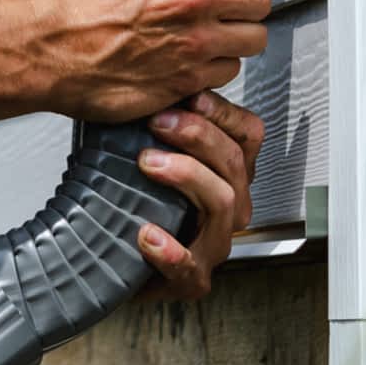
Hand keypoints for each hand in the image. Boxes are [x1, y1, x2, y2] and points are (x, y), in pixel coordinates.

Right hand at [25, 0, 271, 122]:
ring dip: (235, 37)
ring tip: (215, 35)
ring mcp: (192, 44)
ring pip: (250, 39)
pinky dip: (215, 70)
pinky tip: (195, 61)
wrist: (40, 54)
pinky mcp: (185, 80)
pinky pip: (228, 74)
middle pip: (257, 0)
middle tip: (225, 6)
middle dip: (242, 2)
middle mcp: (191, 0)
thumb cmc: (56, 2)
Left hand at [134, 88, 264, 299]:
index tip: (189, 96)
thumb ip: (160, 126)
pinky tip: (148, 235)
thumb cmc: (140, 202)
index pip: (248, 134)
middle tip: (159, 122)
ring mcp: (214, 243)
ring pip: (223, 202)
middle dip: (198, 135)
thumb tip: (147, 85)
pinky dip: (171, 251)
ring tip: (149, 163)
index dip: (222, 112)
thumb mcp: (151, 154)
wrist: (118, 262)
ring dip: (187, 176)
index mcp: (229, 173)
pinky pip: (191, 267)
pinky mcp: (193, 279)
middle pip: (233, 162)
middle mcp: (231, 206)